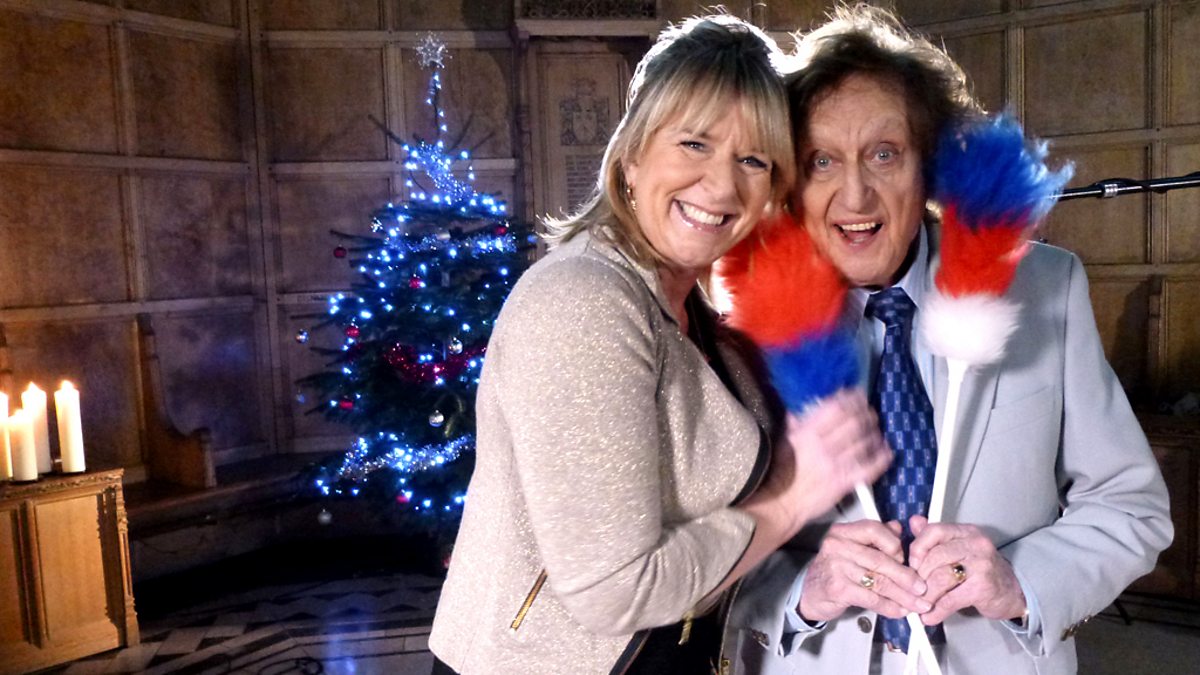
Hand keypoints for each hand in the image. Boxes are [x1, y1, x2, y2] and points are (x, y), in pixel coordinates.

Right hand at [774, 389, 891, 529]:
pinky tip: (887, 452)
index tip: (857, 396)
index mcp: (808, 433)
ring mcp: (836, 465)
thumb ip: (793, 426)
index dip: (851, 400)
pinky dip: (881, 459)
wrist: (779, 504)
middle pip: (855, 423)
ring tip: (876, 431)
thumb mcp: (782, 443)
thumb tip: (797, 414)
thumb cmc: (777, 473)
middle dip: (867, 415)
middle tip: (871, 413)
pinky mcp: (844, 483)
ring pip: (865, 442)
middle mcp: (824, 446)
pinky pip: (869, 469)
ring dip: (874, 434)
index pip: (836, 409)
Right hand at [798, 520, 930, 621]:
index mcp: (843, 532)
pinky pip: (871, 598)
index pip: (875, 530)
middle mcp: (837, 545)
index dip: (895, 545)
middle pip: (881, 560)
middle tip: (922, 588)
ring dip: (902, 595)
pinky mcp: (837, 588)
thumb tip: (897, 527)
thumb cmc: (834, 570)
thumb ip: (875, 537)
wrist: (811, 593)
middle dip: (906, 577)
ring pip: (879, 581)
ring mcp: (835, 567)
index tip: (907, 560)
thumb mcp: (852, 548)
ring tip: (916, 604)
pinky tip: (899, 611)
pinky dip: (888, 607)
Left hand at [908, 515, 1026, 624]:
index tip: (912, 565)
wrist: (1014, 593)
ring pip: (940, 578)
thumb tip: (914, 521)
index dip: (918, 548)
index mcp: (966, 532)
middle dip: (919, 576)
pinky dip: (937, 610)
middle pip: (934, 556)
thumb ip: (936, 537)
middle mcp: (975, 545)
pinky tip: (930, 617)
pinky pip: (951, 599)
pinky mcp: (982, 588)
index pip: (934, 531)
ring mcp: (981, 565)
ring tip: (921, 604)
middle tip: (914, 589)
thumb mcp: (960, 549)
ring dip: (926, 595)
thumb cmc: (982, 571)